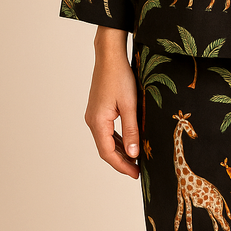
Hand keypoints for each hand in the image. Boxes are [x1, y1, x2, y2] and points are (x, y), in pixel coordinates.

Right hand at [84, 26, 139, 178]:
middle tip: (138, 170)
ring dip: (120, 150)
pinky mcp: (98, 110)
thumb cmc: (119, 76)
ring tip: (135, 159)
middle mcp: (92, 121)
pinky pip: (107, 130)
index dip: (122, 166)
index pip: (108, 153)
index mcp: (98, 122)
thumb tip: (133, 153)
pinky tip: (129, 141)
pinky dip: (118, 139)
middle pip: (106, 149)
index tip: (136, 174)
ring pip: (107, 140)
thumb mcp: (130, 104)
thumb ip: (131, 129)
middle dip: (122, 161)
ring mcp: (94, 115)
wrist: (109, 56)